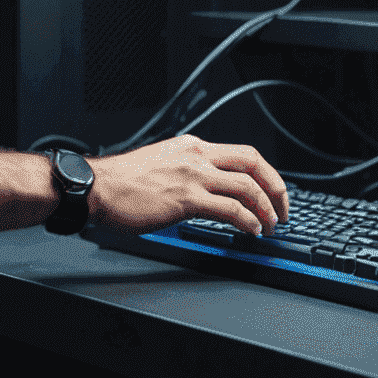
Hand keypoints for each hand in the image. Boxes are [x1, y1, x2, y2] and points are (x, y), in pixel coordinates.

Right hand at [87, 136, 286, 236]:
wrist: (96, 188)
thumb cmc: (120, 182)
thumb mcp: (161, 164)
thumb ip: (186, 171)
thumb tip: (205, 191)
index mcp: (192, 146)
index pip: (242, 154)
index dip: (264, 174)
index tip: (271, 191)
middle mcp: (196, 156)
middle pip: (253, 163)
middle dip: (276, 187)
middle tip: (282, 208)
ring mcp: (193, 176)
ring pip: (247, 186)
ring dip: (266, 209)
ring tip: (270, 226)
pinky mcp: (186, 199)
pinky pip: (231, 209)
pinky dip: (249, 221)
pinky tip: (251, 231)